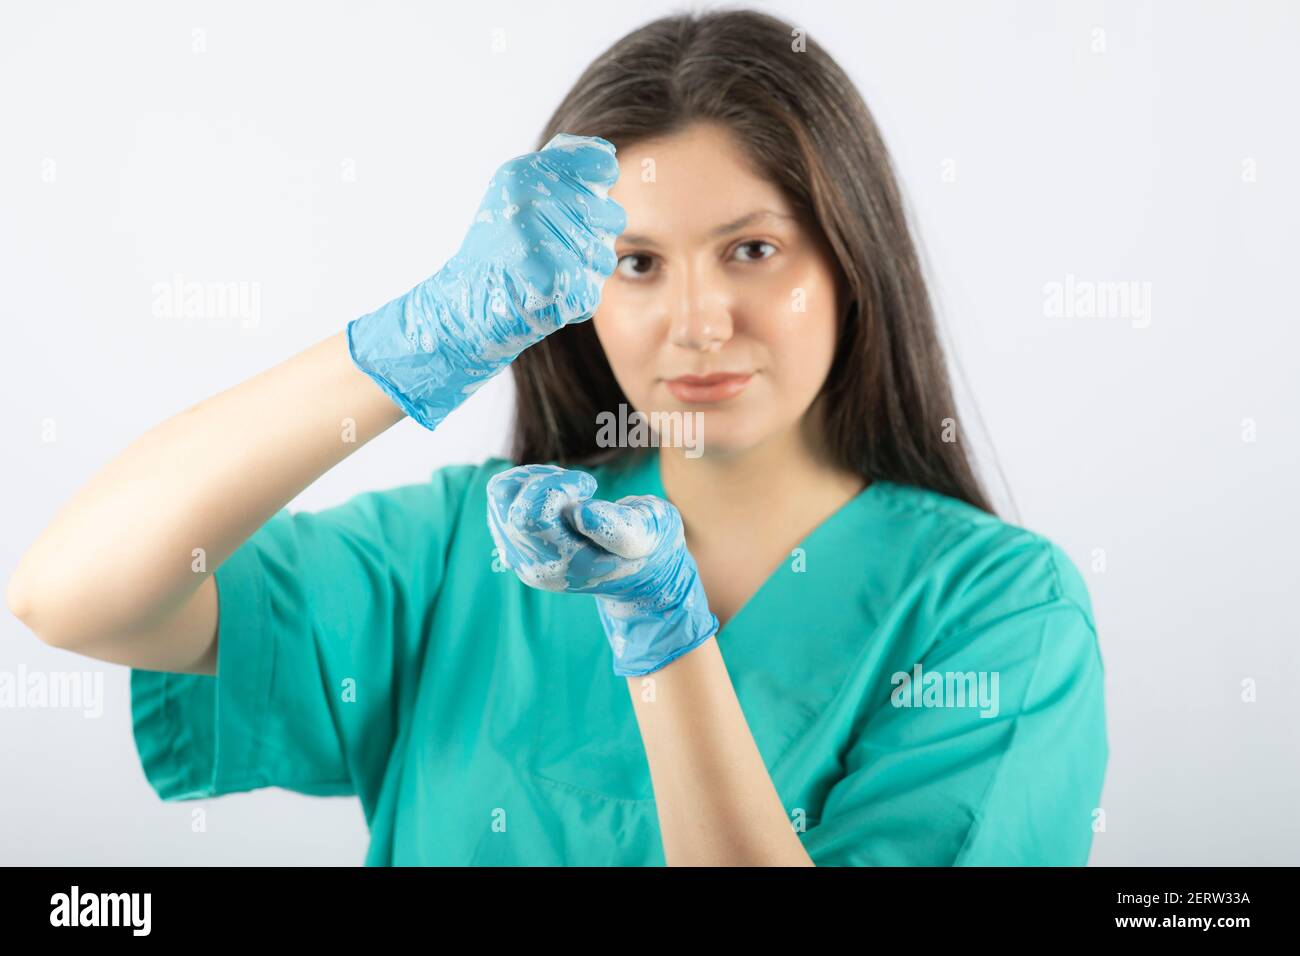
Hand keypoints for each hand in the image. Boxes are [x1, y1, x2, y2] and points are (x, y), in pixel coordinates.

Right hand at [347, 133, 625, 429]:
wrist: (464, 303)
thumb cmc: (498, 246)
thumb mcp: (516, 192)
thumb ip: (560, 168)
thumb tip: (606, 154)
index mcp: (522, 175)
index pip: (599, 164)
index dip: (600, 182)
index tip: (584, 199)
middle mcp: (531, 204)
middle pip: (612, 216)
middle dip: (594, 236)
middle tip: (557, 246)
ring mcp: (542, 245)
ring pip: (604, 257)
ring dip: (584, 270)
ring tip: (549, 271)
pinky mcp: (553, 285)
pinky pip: (591, 290)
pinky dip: (574, 298)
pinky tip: (546, 294)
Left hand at [486, 464, 718, 676]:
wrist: (635, 575)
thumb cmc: (648, 546)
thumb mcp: (652, 533)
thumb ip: (623, 527)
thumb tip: (580, 513)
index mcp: (569, 565)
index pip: (530, 515)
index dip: (559, 487)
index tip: (589, 487)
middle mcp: (536, 567)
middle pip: (510, 504)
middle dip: (543, 479)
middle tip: (578, 484)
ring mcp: (521, 558)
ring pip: (499, 497)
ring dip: (532, 478)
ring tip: (567, 486)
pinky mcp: (513, 544)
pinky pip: (499, 498)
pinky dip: (524, 482)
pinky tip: (555, 491)